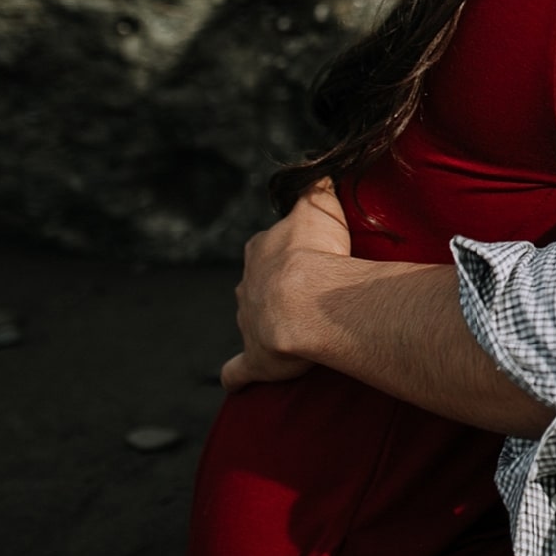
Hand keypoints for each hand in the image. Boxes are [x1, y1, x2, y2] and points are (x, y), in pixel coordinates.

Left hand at [220, 179, 352, 390]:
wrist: (306, 302)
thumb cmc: (316, 253)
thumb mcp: (319, 206)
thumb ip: (316, 188)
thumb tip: (318, 174)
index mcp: (261, 250)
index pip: (269, 246)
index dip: (288, 250)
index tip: (307, 255)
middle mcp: (247, 284)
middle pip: (258, 282)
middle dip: (275, 286)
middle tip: (304, 292)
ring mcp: (247, 322)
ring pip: (251, 319)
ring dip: (266, 322)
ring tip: (293, 329)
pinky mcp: (253, 359)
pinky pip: (238, 369)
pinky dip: (237, 375)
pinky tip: (236, 380)